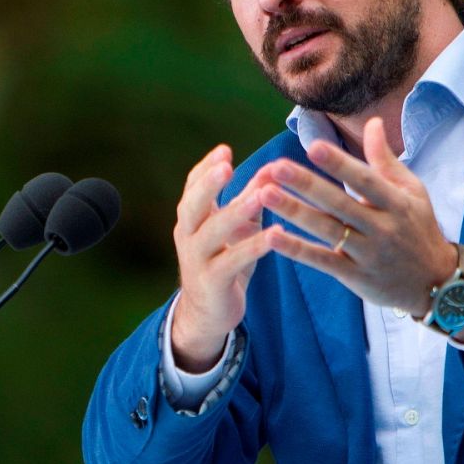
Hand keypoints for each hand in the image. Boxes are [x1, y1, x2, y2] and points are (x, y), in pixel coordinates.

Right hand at [170, 145, 277, 371]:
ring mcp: (197, 260)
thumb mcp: (235, 228)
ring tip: (261, 195)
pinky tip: (275, 235)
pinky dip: (253, 247)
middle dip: (208, 185)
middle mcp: (188, 236)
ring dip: (237, 212)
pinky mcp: (212, 282)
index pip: (192, 187)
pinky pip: (232, 261)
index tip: (224, 150)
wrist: (206, 314)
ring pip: (213, 232)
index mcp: (191, 219)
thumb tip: (273, 168)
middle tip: (225, 166)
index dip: (206, 168)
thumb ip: (250, 199)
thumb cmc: (223, 262)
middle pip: (192, 205)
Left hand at [256, 118, 453, 312]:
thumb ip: (385, 159)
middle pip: (340, 204)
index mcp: (396, 203)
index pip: (366, 180)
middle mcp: (382, 228)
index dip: (341, 164)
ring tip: (264, 194)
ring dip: (294, 212)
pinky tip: (271, 236)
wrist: (436, 283)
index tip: (314, 147)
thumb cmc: (419, 228)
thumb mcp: (411, 191)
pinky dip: (297, 250)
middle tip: (276, 167)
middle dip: (307, 185)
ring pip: (327, 231)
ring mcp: (368, 254)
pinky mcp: (356, 277)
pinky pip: (322, 261)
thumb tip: (372, 122)